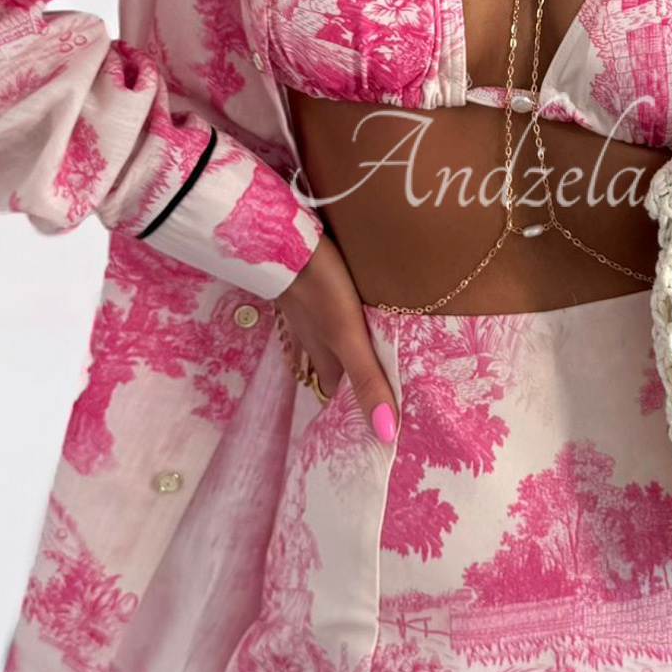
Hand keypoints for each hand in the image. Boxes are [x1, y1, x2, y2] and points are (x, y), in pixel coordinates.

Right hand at [274, 229, 399, 441]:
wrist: (285, 238)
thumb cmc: (321, 289)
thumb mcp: (348, 337)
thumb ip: (367, 380)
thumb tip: (386, 433)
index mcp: (324, 358)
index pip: (337, 393)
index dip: (353, 404)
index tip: (375, 412)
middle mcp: (312, 341)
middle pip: (332, 367)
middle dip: (352, 375)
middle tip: (382, 379)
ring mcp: (305, 314)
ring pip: (326, 339)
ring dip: (345, 346)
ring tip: (371, 348)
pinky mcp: (306, 286)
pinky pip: (323, 310)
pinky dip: (337, 315)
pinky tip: (352, 306)